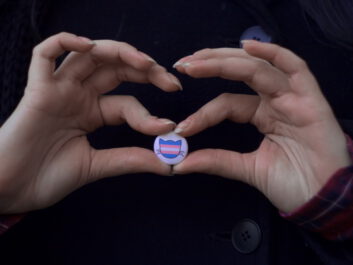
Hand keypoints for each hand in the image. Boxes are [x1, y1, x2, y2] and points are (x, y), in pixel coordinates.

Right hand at [0, 32, 180, 213]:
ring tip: (145, 62)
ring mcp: (57, 90)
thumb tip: (168, 163)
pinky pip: (44, 55)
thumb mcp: (97, 166)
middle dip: (145, 70)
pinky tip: (89, 46)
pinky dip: (64, 43)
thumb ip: (130, 160)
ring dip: (119, 52)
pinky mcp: (36, 90)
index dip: (150, 113)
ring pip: (88, 56)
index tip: (170, 127)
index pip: (128, 103)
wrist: (10, 191)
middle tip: (170, 80)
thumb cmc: (48, 178)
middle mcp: (77, 97)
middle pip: (115, 69)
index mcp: (92, 113)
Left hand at [173, 41, 350, 211]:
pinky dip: (275, 54)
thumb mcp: (247, 169)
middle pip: (240, 73)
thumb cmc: (292, 183)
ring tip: (197, 60)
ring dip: (227, 60)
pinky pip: (295, 68)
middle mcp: (275, 101)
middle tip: (182, 65)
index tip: (181, 129)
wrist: (322, 201)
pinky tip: (249, 47)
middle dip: (210, 65)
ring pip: (258, 68)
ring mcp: (293, 97)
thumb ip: (216, 161)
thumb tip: (178, 163)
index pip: (226, 104)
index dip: (202, 113)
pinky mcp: (311, 99)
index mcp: (262, 115)